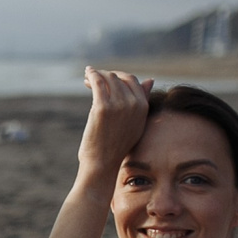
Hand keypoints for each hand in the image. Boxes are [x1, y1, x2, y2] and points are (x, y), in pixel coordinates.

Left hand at [77, 66, 152, 180]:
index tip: (107, 79)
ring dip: (96, 75)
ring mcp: (118, 104)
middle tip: (93, 78)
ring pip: (108, 78)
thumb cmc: (116, 146)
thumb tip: (150, 79)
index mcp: (143, 106)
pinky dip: (92, 75)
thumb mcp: (135, 122)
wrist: (102, 164)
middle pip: (119, 78)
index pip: (133, 81)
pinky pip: (97, 83)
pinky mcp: (102, 107)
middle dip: (106, 75)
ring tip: (88, 78)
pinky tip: (87, 74)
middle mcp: (133, 103)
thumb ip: (142, 101)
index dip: (119, 76)